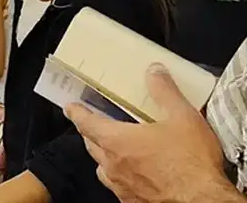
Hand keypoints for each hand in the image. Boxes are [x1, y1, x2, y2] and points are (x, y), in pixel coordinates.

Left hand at [65, 64, 226, 202]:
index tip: (69, 107)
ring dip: (105, 157)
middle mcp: (113, 165)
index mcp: (117, 141)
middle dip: (90, 133)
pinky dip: (121, 178)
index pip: (86, 123)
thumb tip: (154, 72)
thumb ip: (164, 92)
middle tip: (94, 124)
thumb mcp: (182, 117)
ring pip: (103, 169)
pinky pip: (119, 188)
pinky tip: (135, 175)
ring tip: (115, 150)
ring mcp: (121, 187)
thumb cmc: (191, 164)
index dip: (76, 113)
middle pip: (92, 145)